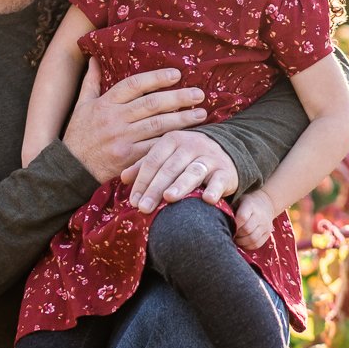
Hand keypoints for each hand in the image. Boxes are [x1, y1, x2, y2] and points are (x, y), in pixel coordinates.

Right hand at [63, 61, 207, 183]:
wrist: (69, 169)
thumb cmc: (77, 136)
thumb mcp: (81, 106)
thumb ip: (91, 82)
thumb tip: (93, 58)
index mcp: (105, 104)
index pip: (134, 85)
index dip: (157, 78)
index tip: (177, 75)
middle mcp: (115, 119)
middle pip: (152, 104)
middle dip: (179, 98)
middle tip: (199, 94)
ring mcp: (122, 139)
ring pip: (157, 126)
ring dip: (182, 119)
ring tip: (201, 114)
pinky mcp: (128, 159)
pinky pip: (154, 148)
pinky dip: (171, 142)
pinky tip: (187, 138)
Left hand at [121, 131, 238, 212]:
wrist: (224, 150)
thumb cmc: (187, 157)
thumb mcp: (166, 155)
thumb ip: (145, 165)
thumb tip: (123, 178)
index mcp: (172, 139)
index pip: (153, 161)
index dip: (142, 181)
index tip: (133, 201)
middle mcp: (190, 145)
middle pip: (169, 168)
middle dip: (155, 189)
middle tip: (144, 207)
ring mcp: (209, 157)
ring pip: (192, 172)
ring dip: (181, 185)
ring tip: (169, 198)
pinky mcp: (226, 170)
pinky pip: (219, 180)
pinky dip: (214, 189)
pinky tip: (207, 200)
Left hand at [232, 189, 275, 249]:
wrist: (266, 203)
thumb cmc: (246, 202)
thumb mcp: (238, 200)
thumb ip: (229, 208)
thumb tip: (214, 218)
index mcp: (250, 205)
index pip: (242, 217)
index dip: (234, 225)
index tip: (227, 227)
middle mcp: (260, 216)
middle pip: (247, 230)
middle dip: (236, 234)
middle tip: (230, 234)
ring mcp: (265, 225)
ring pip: (252, 239)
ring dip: (241, 241)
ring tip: (235, 238)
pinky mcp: (267, 233)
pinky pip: (257, 244)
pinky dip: (248, 246)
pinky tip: (242, 242)